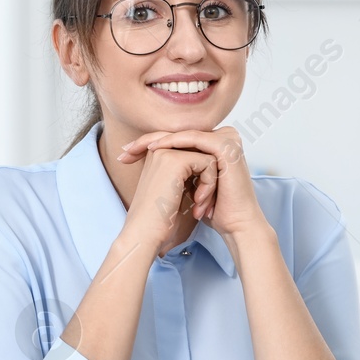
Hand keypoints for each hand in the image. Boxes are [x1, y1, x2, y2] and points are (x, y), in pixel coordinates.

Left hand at [117, 127, 264, 238]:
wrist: (235, 224)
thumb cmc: (213, 209)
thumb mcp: (189, 184)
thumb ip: (178, 167)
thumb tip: (150, 157)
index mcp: (214, 144)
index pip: (177, 140)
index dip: (150, 145)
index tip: (126, 155)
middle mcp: (223, 137)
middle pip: (178, 135)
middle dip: (147, 142)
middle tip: (124, 151)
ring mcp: (227, 139)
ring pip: (183, 135)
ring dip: (157, 141)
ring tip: (135, 150)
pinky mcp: (226, 145)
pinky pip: (193, 139)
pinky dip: (173, 142)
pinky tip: (156, 148)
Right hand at [118, 144, 218, 256]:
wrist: (145, 235)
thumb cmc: (161, 221)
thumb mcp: (179, 191)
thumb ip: (191, 174)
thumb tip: (214, 165)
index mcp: (158, 155)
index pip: (194, 154)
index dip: (202, 177)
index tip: (196, 202)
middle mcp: (160, 148)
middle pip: (202, 153)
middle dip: (208, 179)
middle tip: (201, 204)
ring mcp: (166, 152)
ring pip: (208, 156)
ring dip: (210, 184)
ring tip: (199, 205)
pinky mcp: (175, 160)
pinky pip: (209, 163)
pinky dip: (209, 184)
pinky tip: (198, 202)